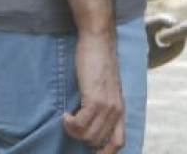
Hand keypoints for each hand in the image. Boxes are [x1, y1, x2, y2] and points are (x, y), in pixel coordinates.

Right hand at [63, 28, 125, 151]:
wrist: (99, 43)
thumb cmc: (99, 64)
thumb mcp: (106, 90)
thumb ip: (104, 108)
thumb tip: (91, 128)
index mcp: (120, 110)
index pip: (119, 143)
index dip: (104, 152)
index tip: (90, 151)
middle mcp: (116, 110)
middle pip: (96, 142)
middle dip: (80, 138)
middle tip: (72, 124)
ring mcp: (107, 106)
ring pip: (87, 136)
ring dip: (72, 131)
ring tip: (69, 118)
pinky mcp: (95, 99)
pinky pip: (79, 124)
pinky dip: (69, 123)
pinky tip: (66, 113)